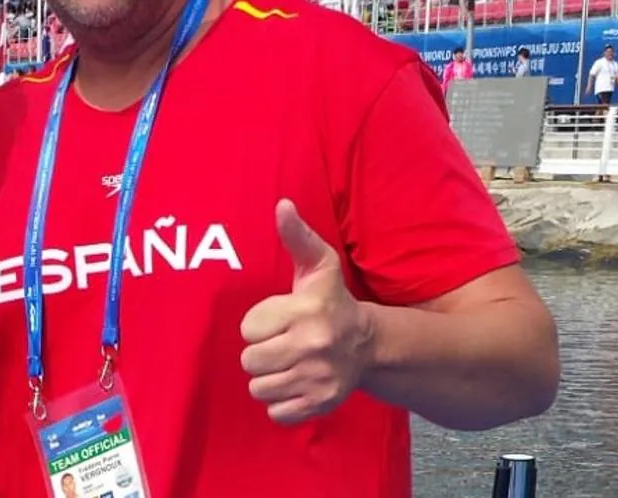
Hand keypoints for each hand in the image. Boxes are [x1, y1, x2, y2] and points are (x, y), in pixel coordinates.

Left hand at [240, 199, 371, 424]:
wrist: (369, 344)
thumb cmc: (331, 301)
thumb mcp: (317, 266)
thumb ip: (296, 236)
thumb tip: (282, 205)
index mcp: (304, 312)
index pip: (248, 328)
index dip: (258, 324)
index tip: (277, 320)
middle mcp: (312, 346)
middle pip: (250, 360)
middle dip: (260, 352)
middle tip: (279, 343)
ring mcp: (317, 379)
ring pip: (259, 387)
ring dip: (267, 377)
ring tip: (286, 362)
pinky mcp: (320, 404)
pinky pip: (277, 411)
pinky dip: (281, 401)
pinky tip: (295, 382)